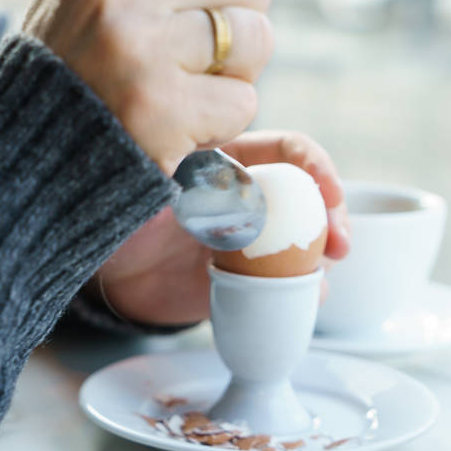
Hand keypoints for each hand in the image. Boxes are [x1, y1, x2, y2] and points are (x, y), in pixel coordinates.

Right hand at [23, 0, 272, 174]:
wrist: (17, 170)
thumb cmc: (62, 92)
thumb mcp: (81, 7)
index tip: (200, 30)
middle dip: (240, 35)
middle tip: (202, 71)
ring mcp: (143, 56)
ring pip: (254, 43)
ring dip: (234, 83)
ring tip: (187, 103)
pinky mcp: (162, 113)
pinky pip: (241, 104)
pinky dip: (221, 128)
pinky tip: (178, 135)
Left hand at [95, 129, 349, 325]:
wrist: (112, 274)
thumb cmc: (124, 220)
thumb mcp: (151, 196)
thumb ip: (186, 190)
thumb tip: (224, 200)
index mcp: (228, 162)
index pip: (284, 151)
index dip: (313, 165)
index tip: (328, 190)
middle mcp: (250, 199)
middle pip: (308, 198)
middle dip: (332, 216)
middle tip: (338, 243)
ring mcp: (253, 242)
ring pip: (304, 242)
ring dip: (323, 257)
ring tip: (321, 278)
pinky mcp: (249, 282)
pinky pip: (285, 285)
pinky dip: (303, 293)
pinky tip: (309, 299)